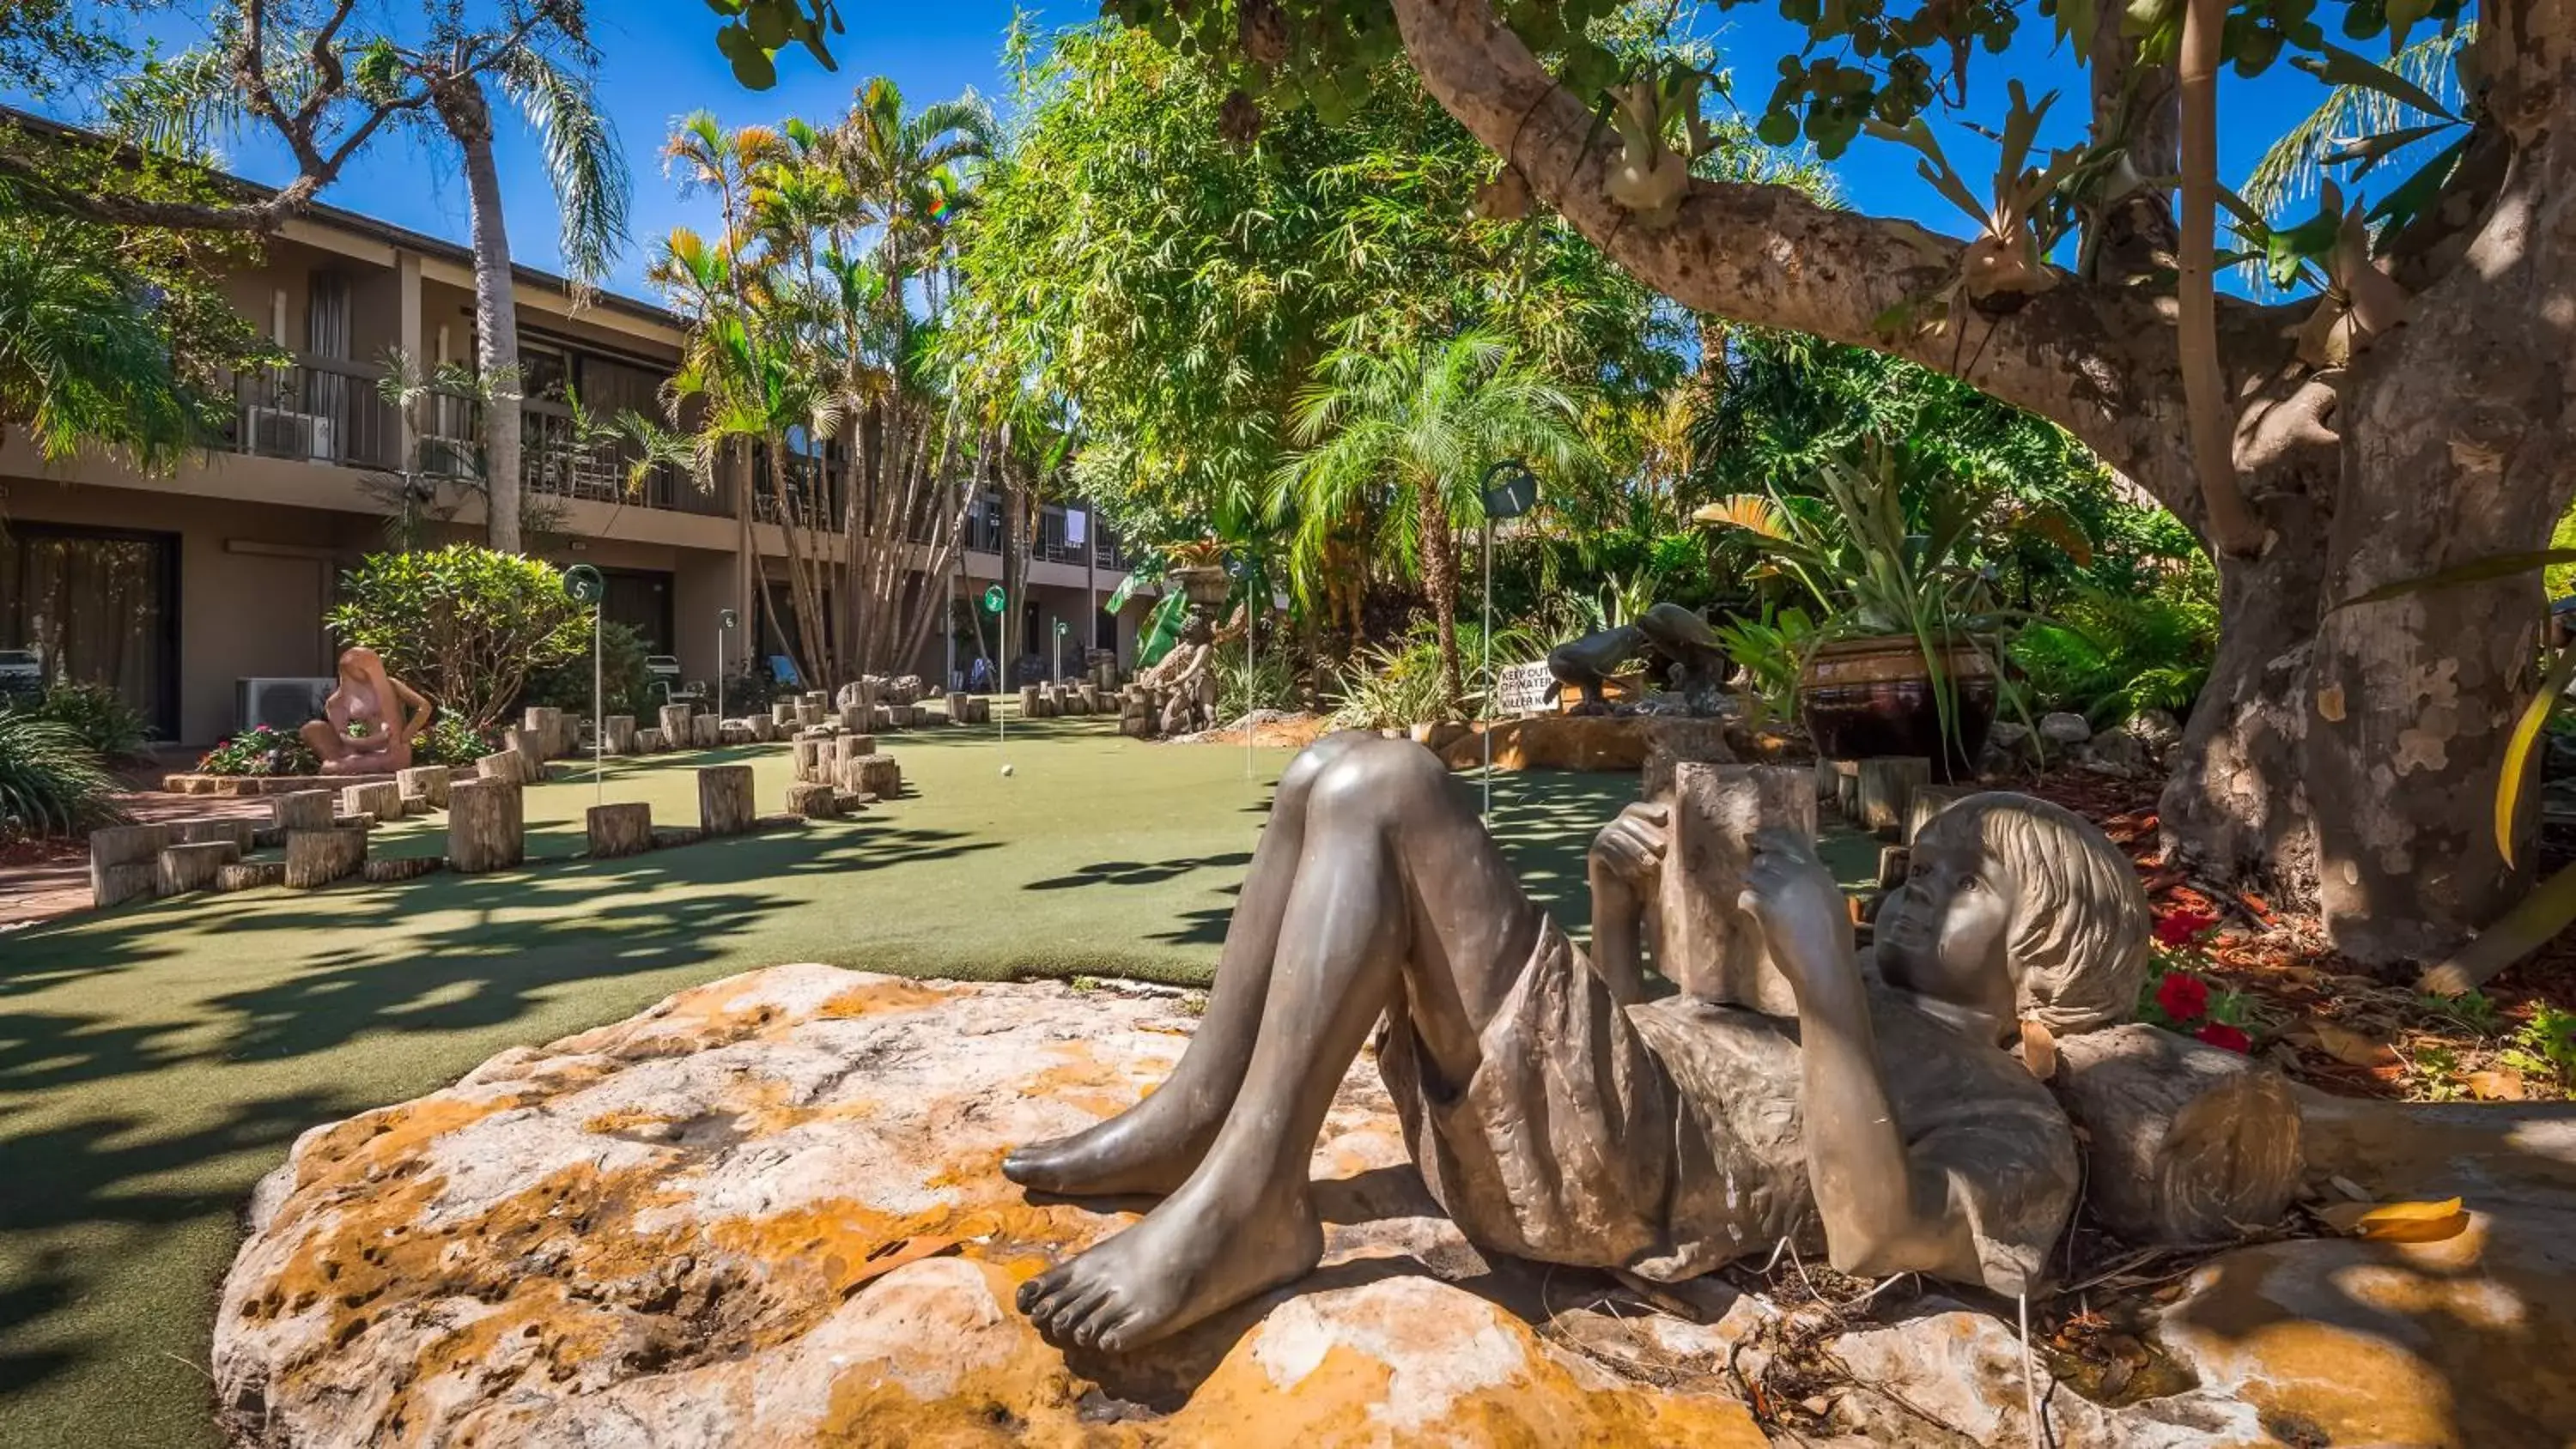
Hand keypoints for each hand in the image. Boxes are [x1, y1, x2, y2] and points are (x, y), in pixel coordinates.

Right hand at [1589, 802, 1669, 897]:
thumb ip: (1659, 841)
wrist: (1625, 912)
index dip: (1649, 811)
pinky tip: (1633, 874)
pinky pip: (1605, 850)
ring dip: (1637, 850)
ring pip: (1617, 835)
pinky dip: (1622, 861)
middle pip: (1627, 822)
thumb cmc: (1645, 886)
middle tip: (1662, 850)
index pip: (1635, 810)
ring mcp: (1601, 842)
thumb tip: (1667, 816)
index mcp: (1628, 828)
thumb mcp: (1657, 861)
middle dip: (1647, 835)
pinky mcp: (1594, 857)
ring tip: (1652, 866)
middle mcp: (1612, 831)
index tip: (1664, 818)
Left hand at [1736, 828, 1853, 989]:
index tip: (1754, 836)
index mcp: (1818, 872)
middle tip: (1756, 877)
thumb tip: (1797, 874)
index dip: (1769, 837)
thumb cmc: (1833, 941)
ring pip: (1754, 875)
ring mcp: (1781, 888)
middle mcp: (1800, 874)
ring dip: (1753, 886)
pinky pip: (1747, 896)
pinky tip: (1753, 912)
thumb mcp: (1831, 902)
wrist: (1825, 966)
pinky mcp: (1766, 906)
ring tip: (1760, 901)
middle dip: (1758, 867)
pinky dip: (1747, 904)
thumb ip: (1813, 883)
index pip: (1790, 842)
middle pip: (1767, 858)